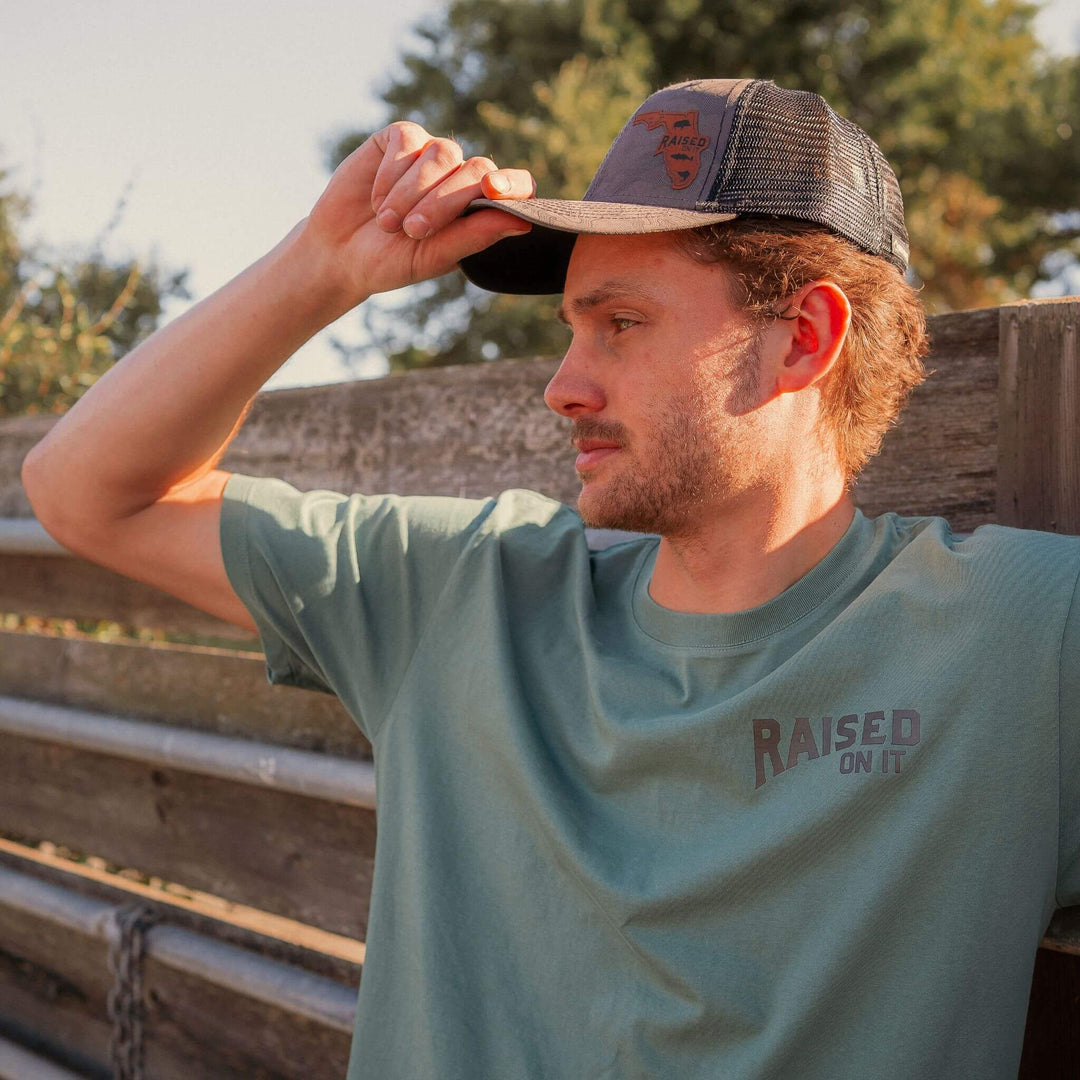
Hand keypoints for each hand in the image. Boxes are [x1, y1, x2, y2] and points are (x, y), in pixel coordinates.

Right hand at [302, 121, 535, 309]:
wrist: (340, 252)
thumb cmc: (392, 261)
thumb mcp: (433, 257)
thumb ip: (475, 237)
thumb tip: (524, 222)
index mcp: (479, 208)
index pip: (514, 186)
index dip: (511, 184)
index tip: (493, 190)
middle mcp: (460, 176)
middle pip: (476, 169)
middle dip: (443, 203)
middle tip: (412, 232)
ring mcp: (431, 154)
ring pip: (441, 154)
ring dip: (412, 191)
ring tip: (389, 222)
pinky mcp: (399, 138)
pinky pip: (408, 141)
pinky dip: (391, 173)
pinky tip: (377, 199)